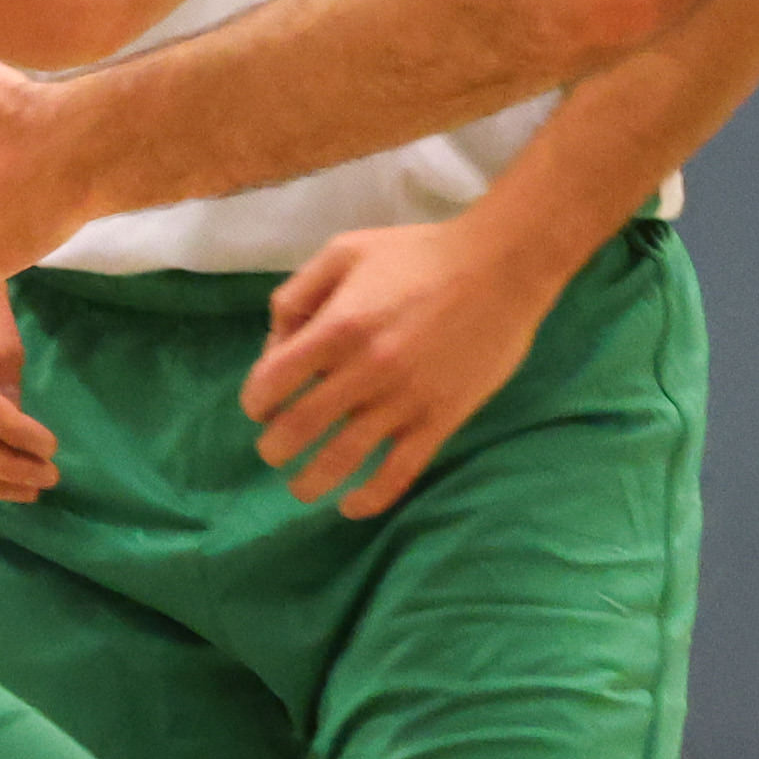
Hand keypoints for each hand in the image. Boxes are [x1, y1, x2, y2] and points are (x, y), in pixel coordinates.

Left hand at [242, 207, 563, 514]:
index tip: (262, 407)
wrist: (501, 266)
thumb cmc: (418, 255)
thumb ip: (298, 295)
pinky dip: (368, 500)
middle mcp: (364, 370)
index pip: (271, 383)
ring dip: (309, 483)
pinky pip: (398, 474)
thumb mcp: (344, 252)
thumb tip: (275, 346)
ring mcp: (403, 400)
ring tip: (302, 487)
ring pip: (341, 461)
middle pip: (297, 429)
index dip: (256, 401)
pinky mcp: (439, 420)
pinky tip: (351, 506)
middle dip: (275, 448)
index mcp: (336, 327)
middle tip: (276, 450)